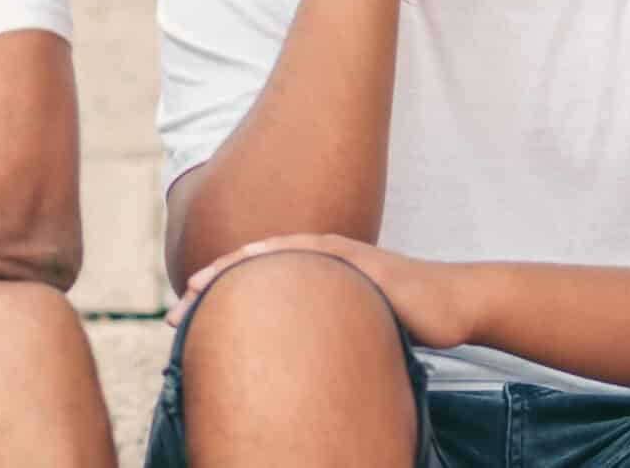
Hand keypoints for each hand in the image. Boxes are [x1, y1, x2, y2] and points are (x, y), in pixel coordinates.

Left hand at [168, 234, 474, 350]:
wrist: (456, 302)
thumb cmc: (409, 318)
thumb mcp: (358, 327)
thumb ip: (329, 339)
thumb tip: (302, 375)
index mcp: (318, 277)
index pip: (258, 284)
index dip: (219, 295)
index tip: (183, 316)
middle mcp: (323, 261)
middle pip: (254, 270)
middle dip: (211, 288)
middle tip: (173, 314)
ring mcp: (341, 257)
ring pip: (273, 259)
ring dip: (231, 272)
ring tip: (195, 291)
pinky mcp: (361, 261)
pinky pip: (314, 254)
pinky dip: (280, 254)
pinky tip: (253, 260)